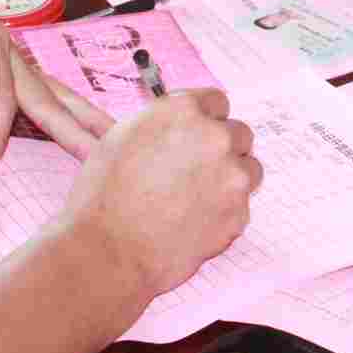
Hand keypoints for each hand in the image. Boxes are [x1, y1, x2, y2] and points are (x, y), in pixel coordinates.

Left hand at [0, 0, 111, 162]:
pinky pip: (29, 105)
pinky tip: (66, 138)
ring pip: (47, 98)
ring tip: (103, 143)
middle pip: (48, 94)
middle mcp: (6, 55)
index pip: (7, 92)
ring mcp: (4, 69)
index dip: (1, 126)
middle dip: (79, 122)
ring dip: (77, 120)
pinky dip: (52, 122)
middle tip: (104, 149)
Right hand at [65, 90, 261, 300]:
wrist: (110, 250)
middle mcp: (214, 137)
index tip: (198, 135)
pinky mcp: (239, 214)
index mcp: (184, 112)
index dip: (206, 120)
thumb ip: (164, 124)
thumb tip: (183, 126)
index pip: (216, 102)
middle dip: (221, 149)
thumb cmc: (104, 196)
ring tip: (195, 198)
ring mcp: (232, 177)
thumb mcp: (123, 137)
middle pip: (238, 133)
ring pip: (248, 169)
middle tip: (195, 170)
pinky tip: (193, 221)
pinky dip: (224, 212)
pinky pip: (241, 206)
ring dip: (230, 179)